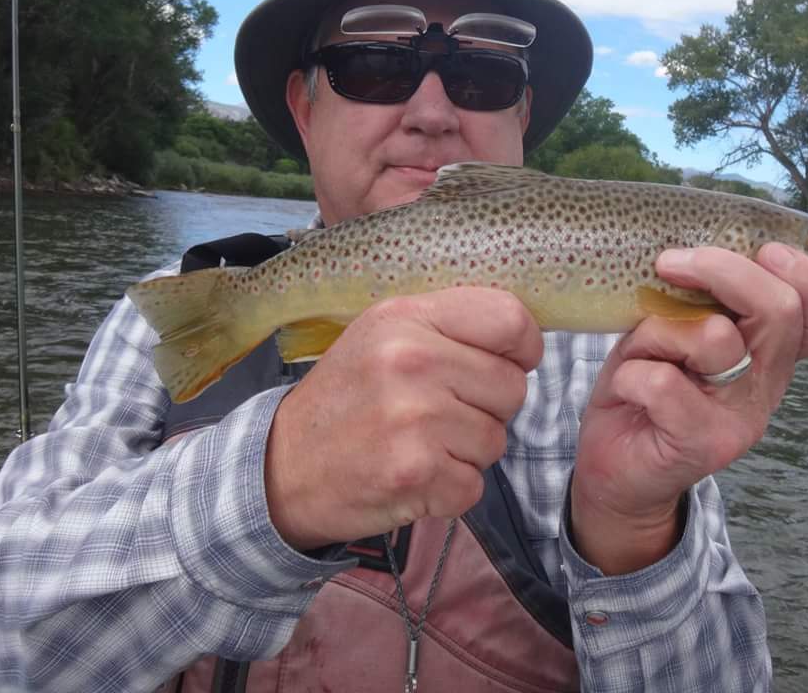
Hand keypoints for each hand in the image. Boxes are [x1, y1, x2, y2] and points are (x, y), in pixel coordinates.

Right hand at [264, 288, 541, 549]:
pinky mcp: (416, 476)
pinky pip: (474, 485)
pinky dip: (450, 489)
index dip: (521, 346)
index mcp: (406, 317)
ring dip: (467, 451)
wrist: (283, 467)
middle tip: (440, 412)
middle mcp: (412, 362)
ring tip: (420, 442)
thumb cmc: (347, 397)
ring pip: (496, 439)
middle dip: (487, 407)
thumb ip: (448, 325)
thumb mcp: (384, 335)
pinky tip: (413, 474)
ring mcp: (415, 421)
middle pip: (512, 387)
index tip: (506, 361)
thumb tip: (524, 334)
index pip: (510, 319)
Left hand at [570, 242, 807, 572]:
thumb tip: (701, 244)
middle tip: (670, 262)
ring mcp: (740, 418)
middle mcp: (767, 385)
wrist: (613, 466)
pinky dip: (631, 374)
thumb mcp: (674, 328)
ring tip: (641, 353)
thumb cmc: (644, 382)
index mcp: (769, 353)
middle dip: (723, 268)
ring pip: (714, 337)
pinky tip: (626, 390)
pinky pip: (664, 383)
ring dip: (658, 330)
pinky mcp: (702, 444)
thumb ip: (701, 298)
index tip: (761, 250)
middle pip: (781, 310)